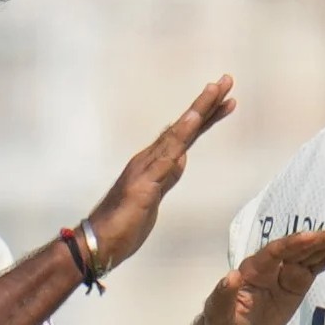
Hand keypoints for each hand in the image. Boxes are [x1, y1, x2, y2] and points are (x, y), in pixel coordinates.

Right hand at [79, 76, 237, 268]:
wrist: (97, 245)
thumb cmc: (123, 225)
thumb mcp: (154, 198)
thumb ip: (166, 177)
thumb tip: (181, 159)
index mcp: (153, 164)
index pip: (185, 135)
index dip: (206, 116)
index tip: (227, 100)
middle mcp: (148, 160)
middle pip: (183, 127)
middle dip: (206, 103)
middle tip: (227, 79)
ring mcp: (144, 171)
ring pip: (176, 136)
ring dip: (197, 112)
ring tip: (215, 90)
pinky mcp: (142, 186)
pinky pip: (165, 159)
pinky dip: (179, 139)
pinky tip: (192, 124)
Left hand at [202, 227, 324, 324]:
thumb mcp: (218, 315)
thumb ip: (223, 296)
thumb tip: (230, 276)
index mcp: (253, 269)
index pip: (275, 252)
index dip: (293, 244)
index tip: (311, 237)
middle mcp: (272, 265)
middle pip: (300, 248)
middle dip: (324, 239)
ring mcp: (286, 272)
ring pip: (313, 253)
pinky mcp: (298, 282)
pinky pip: (318, 265)